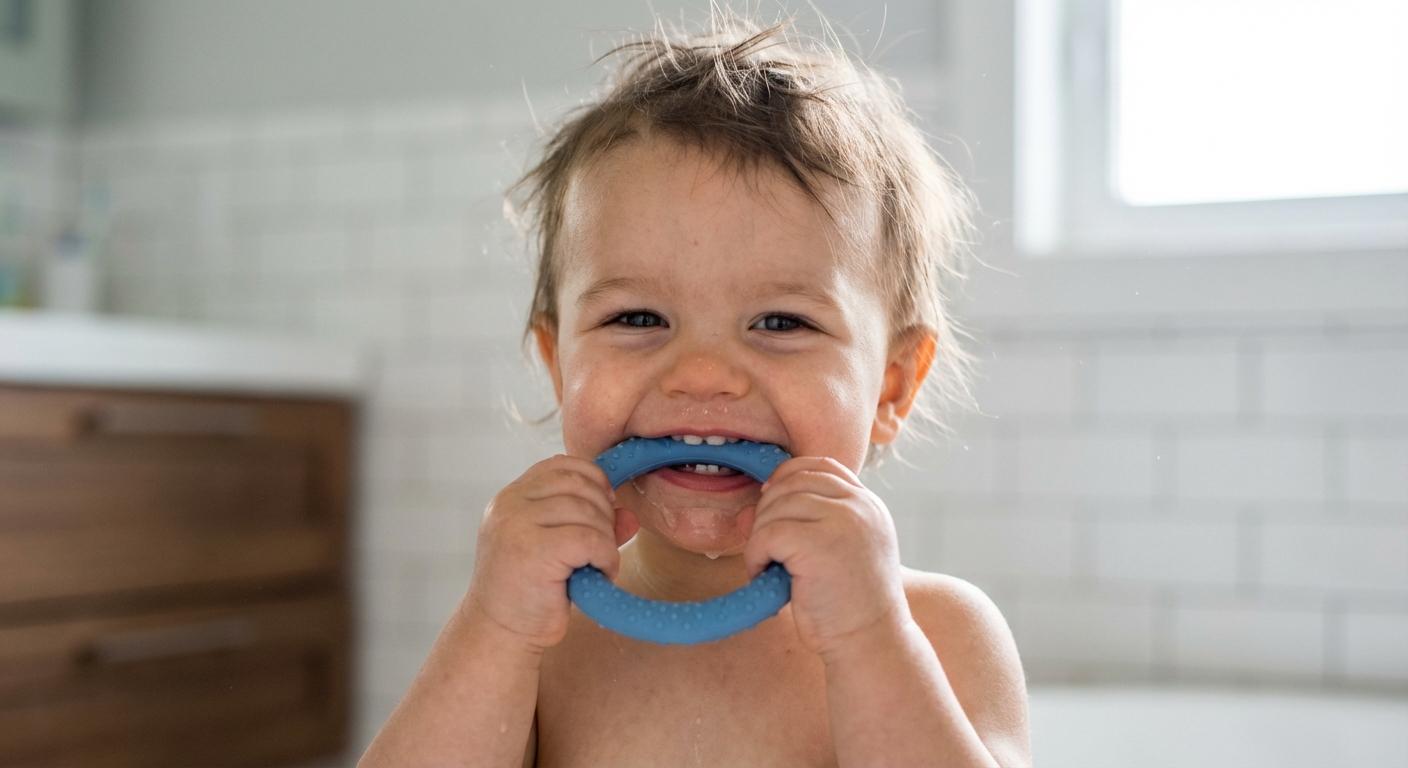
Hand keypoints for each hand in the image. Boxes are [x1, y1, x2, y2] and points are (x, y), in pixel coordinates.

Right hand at [462, 454, 639, 652]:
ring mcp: (517, 525)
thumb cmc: (528, 594)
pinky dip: (605, 556)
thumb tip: (629, 515)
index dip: (592, 480)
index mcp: (511, 498)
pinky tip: (599, 574)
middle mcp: (509, 505)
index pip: (560, 465)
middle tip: (602, 545)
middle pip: (578, 484)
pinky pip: (590, 538)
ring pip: (587, 511)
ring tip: (598, 565)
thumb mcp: (559, 550)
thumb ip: (590, 525)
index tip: (604, 508)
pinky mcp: (534, 550)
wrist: (500, 635)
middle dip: (603, 512)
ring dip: (605, 539)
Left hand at [741, 456, 910, 658]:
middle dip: (768, 510)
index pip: (821, 466)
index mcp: (869, 504)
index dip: (787, 476)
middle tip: (766, 547)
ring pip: (776, 506)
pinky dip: (756, 554)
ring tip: (767, 566)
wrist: (870, 643)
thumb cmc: (849, 605)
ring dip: (760, 537)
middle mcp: (860, 506)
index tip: (770, 500)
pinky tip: (764, 575)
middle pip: (793, 481)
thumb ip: (813, 520)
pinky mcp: (819, 542)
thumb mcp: (840, 549)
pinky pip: (768, 533)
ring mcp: (844, 521)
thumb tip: (756, 497)